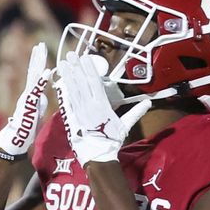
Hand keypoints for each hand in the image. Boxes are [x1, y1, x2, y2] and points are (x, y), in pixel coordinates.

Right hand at [0, 42, 51, 157]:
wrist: (16, 141)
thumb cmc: (25, 130)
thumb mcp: (36, 113)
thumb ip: (39, 102)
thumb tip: (43, 96)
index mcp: (30, 96)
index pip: (34, 76)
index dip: (37, 63)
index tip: (40, 51)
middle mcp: (27, 94)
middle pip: (32, 72)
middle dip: (36, 57)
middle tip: (40, 43)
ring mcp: (27, 98)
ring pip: (33, 77)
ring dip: (38, 62)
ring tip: (40, 49)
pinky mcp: (29, 104)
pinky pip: (37, 90)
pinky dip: (42, 80)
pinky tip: (48, 70)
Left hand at [55, 52, 151, 166]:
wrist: (98, 155)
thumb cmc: (112, 141)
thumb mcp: (125, 126)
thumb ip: (136, 112)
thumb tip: (148, 102)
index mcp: (102, 105)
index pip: (95, 83)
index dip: (89, 69)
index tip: (85, 57)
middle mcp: (89, 106)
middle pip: (82, 83)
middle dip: (76, 68)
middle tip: (70, 54)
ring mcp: (79, 111)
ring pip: (73, 90)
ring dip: (68, 75)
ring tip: (63, 63)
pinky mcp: (73, 118)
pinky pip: (68, 101)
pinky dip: (64, 91)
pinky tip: (61, 82)